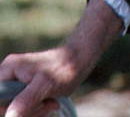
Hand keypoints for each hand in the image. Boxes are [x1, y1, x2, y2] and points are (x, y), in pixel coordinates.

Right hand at [0, 0, 122, 116]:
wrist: (81, 59)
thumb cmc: (65, 68)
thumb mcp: (45, 85)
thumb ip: (25, 100)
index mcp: (8, 70)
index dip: (5, 109)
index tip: (23, 110)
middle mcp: (9, 75)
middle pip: (5, 107)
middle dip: (24, 112)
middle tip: (44, 105)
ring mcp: (17, 83)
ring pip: (15, 110)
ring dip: (34, 112)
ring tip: (50, 102)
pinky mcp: (27, 91)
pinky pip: (25, 109)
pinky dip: (37, 111)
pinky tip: (50, 103)